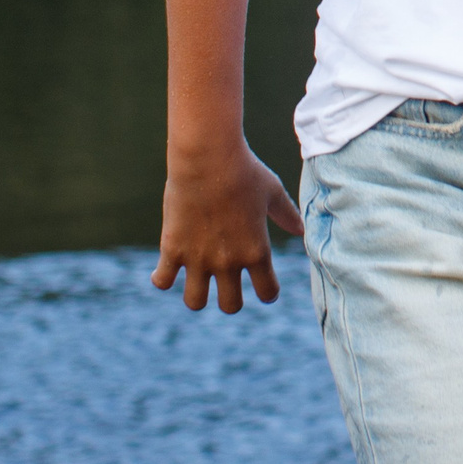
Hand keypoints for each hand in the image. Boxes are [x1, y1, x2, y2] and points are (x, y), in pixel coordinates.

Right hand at [152, 137, 301, 312]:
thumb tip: (300, 231)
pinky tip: (168, 267)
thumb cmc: (244, 170)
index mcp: (257, 251)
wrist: (208, 157)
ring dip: (198, 294)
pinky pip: (162, 282)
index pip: (267, 293)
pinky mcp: (172, 249)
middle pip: (230, 306)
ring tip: (198, 278)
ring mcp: (198, 259)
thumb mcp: (273, 192)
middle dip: (231, 299)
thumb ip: (287, 215)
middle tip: (227, 284)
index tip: (263, 286)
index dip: (268, 292)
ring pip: (195, 302)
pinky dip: (163, 278)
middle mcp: (228, 262)